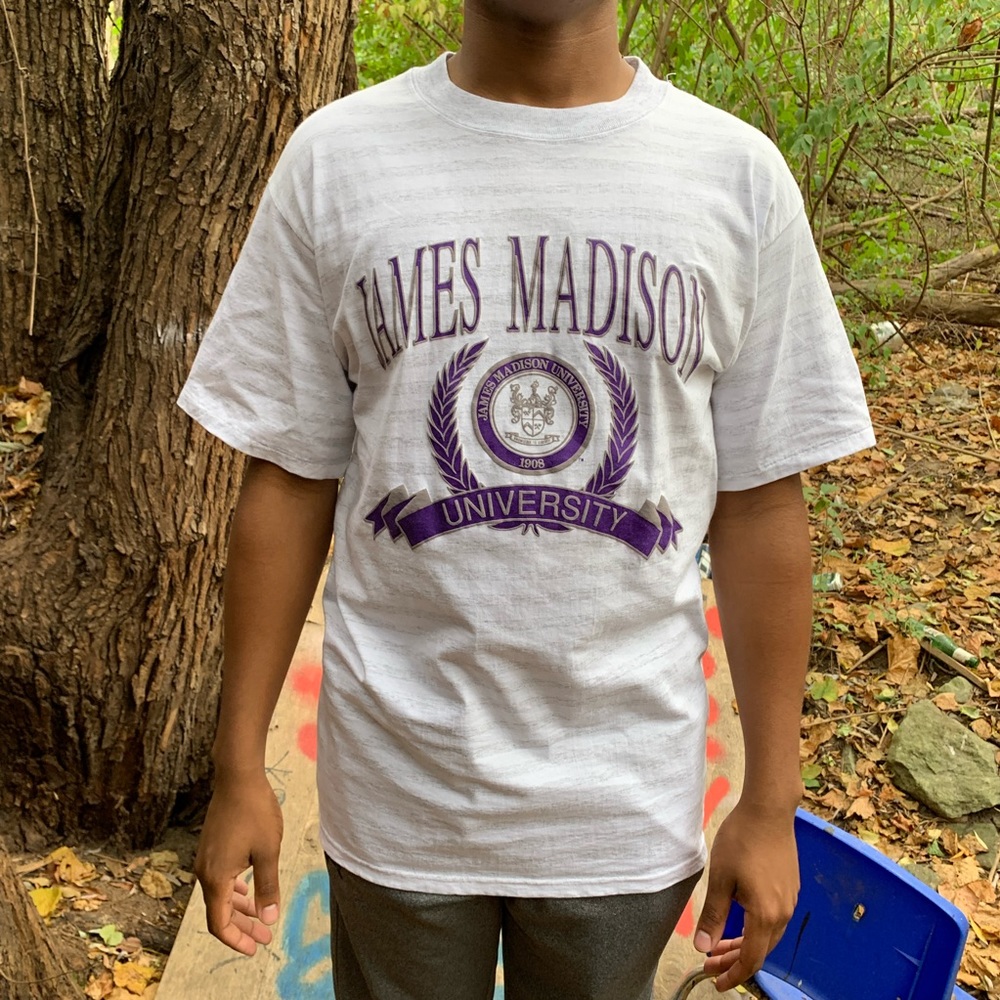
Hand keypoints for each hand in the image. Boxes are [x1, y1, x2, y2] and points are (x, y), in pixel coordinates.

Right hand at [194, 769, 283, 954]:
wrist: (237, 777)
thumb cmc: (255, 812)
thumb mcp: (268, 852)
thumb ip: (268, 887)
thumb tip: (268, 919)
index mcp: (216, 878)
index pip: (219, 924)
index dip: (236, 940)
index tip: (255, 948)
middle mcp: (205, 871)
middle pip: (219, 911)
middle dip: (242, 927)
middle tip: (264, 937)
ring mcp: (206, 858)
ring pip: (220, 894)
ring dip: (240, 908)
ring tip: (261, 917)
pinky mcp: (211, 846)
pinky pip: (220, 878)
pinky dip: (234, 890)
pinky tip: (247, 889)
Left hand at [694, 800, 798, 992]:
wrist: (768, 810)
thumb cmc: (742, 840)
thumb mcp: (720, 878)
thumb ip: (713, 916)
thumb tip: (702, 947)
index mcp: (765, 914)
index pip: (751, 959)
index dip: (733, 974)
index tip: (716, 982)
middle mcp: (783, 912)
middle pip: (761, 950)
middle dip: (734, 961)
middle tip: (710, 963)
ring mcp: (789, 899)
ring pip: (768, 936)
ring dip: (745, 944)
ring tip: (720, 945)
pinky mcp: (790, 887)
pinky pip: (774, 920)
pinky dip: (756, 929)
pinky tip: (740, 921)